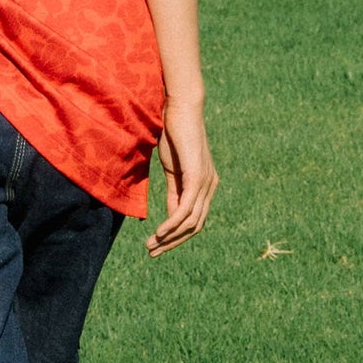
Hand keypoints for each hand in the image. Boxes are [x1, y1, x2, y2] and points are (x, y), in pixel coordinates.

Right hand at [147, 96, 216, 256]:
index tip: (157, 245)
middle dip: (173, 243)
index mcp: (206, 185)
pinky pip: (185, 209)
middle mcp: (210, 187)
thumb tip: (172, 214)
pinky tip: (159, 232)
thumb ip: (175, 191)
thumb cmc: (175, 135)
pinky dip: (172, 224)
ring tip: (151, 245)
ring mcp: (205, 183)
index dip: (177, 236)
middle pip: (195, 226)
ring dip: (169, 237)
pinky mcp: (196, 177)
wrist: (180, 109)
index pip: (195, 220)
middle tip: (152, 253)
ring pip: (191, 222)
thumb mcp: (173, 169)